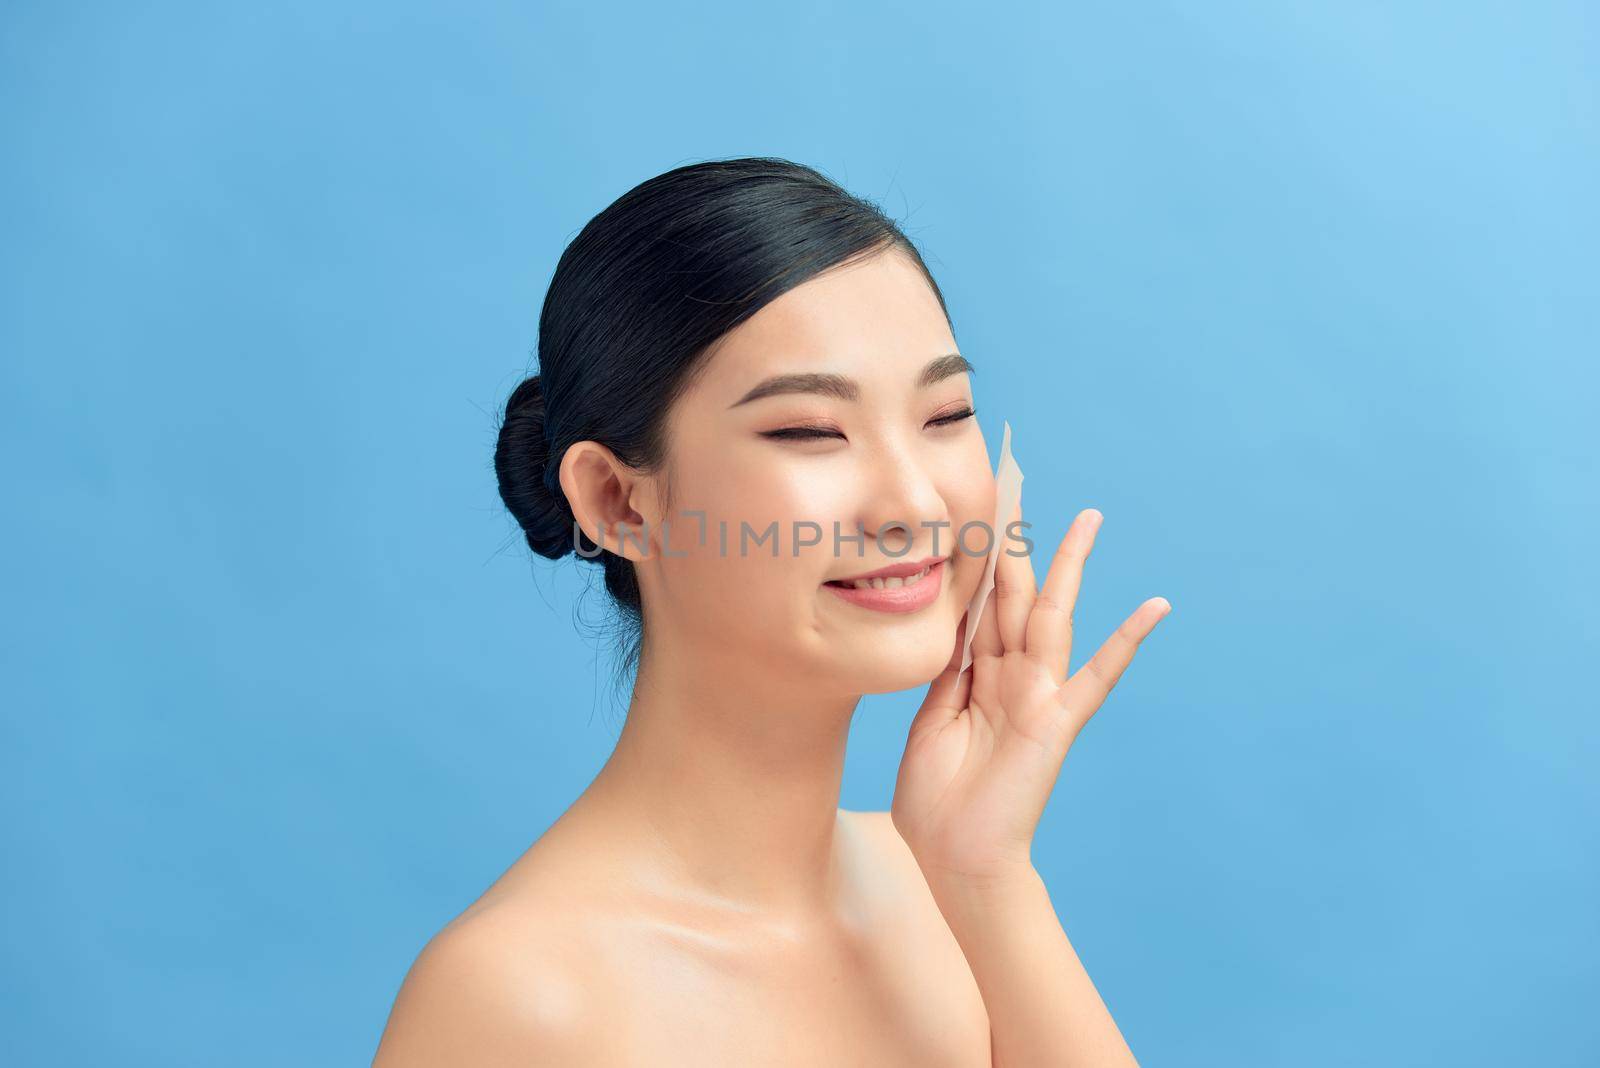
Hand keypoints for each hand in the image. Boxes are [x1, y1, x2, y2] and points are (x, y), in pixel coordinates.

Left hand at [891, 502, 1170, 891]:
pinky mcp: (1056, 722)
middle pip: (1015, 594)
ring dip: (1068, 566)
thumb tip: (950, 625)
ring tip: (1087, 518)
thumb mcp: (926, 723)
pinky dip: (1127, 642)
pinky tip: (1154, 607)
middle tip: (1019, 483)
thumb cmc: (936, 802)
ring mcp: (1037, 695)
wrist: (957, 860)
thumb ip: (945, 674)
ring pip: (1052, 616)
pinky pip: (1097, 677)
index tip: (981, 511)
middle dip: (1017, 541)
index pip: (980, 603)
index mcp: (975, 675)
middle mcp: (1010, 676)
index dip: (980, 559)